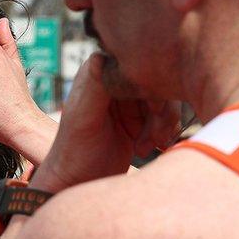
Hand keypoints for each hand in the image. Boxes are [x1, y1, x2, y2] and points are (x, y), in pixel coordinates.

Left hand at [31, 54, 181, 192]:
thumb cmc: (73, 152)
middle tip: (154, 138)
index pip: (136, 64)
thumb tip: (101, 56)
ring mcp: (129, 100)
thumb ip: (95, 88)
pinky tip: (153, 149)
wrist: (77, 182)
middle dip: (160, 111)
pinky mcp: (139, 118)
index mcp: (98, 73)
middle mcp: (115, 81)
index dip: (150, 85)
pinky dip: (164, 133)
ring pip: (165, 101)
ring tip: (145, 148)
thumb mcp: (83, 118)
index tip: (153, 111)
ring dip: (162, 125)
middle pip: (156, 82)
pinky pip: (165, 117)